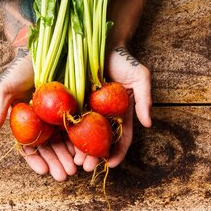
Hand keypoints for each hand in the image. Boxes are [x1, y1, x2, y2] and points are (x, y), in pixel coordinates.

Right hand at [0, 0, 76, 180]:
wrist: (43, 48)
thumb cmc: (22, 69)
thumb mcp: (6, 88)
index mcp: (29, 123)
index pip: (31, 147)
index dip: (37, 161)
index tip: (43, 172)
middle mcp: (46, 123)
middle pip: (52, 148)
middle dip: (57, 163)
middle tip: (64, 176)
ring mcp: (62, 116)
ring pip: (67, 141)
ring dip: (72, 157)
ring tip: (77, 169)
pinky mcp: (78, 107)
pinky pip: (81, 126)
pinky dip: (84, 140)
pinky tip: (88, 151)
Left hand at [74, 47, 151, 170]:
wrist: (101, 43)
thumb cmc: (123, 61)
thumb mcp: (140, 77)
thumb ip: (145, 99)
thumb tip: (149, 124)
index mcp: (120, 114)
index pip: (121, 138)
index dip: (117, 152)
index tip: (111, 165)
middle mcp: (103, 115)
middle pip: (99, 141)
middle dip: (94, 156)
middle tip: (86, 167)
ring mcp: (87, 109)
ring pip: (84, 134)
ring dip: (79, 150)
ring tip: (74, 161)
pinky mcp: (73, 101)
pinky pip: (70, 119)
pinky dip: (67, 133)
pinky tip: (62, 143)